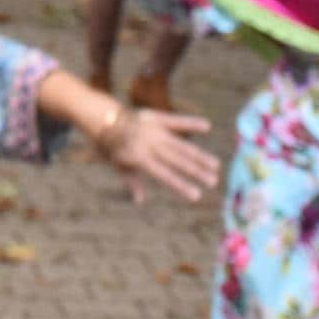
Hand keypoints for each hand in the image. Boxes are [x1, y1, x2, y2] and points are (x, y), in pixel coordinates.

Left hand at [101, 106, 221, 204]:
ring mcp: (155, 130)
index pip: (165, 176)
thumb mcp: (118, 165)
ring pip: (182, 145)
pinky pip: (177, 120)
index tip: (197, 196)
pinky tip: (207, 126)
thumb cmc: (110, 146)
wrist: (103, 118)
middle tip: (214, 181)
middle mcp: (150, 145)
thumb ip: (132, 181)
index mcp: (140, 159)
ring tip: (216, 165)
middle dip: (197, 172)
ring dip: (200, 155)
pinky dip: (191, 122)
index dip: (181, 186)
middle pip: (178, 161)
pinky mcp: (157, 117)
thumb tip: (140, 201)